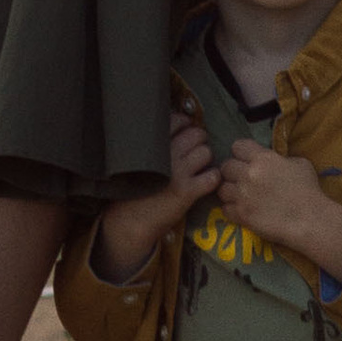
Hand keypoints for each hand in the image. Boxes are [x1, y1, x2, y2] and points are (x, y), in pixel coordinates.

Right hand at [92, 112, 216, 281]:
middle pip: (197, 134)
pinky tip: (204, 183)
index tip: (186, 131)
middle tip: (195, 152)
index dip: (186, 124)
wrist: (129, 220)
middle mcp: (165, 154)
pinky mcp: (187, 191)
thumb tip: (176, 128)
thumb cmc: (132, 188)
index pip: (177, 121)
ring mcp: (177, 172)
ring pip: (207, 153)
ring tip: (199, 168)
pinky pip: (213, 177)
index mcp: (151, 143)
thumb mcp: (137, 159)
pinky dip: (212, 179)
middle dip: (200, 141)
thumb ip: (154, 144)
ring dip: (206, 160)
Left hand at [217, 138, 341, 285]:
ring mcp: (242, 195)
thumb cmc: (309, 191)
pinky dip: (232, 209)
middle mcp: (248, 174)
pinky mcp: (241, 215)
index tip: (247, 159)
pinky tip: (242, 210)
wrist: (310, 221)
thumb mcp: (299, 164)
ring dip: (230, 191)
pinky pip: (225, 209)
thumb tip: (272, 160)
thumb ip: (279, 159)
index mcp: (262, 159)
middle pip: (225, 167)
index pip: (237, 146)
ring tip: (240, 195)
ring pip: (221, 188)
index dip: (242, 152)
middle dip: (233, 172)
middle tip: (242, 179)